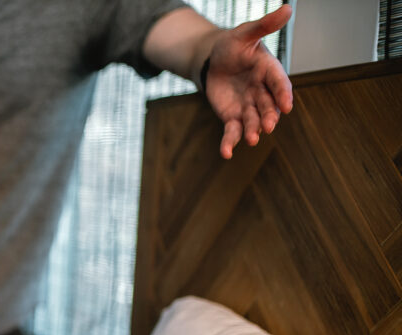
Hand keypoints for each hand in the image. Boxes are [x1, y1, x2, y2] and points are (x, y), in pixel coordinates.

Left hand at [205, 4, 293, 157]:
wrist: (213, 61)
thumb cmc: (233, 46)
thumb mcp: (245, 33)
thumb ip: (264, 25)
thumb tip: (288, 8)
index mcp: (268, 71)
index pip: (279, 83)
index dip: (283, 94)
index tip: (287, 105)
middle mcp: (262, 91)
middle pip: (268, 106)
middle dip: (269, 116)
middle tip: (269, 125)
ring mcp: (248, 106)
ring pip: (252, 121)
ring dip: (252, 130)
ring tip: (251, 140)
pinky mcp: (233, 116)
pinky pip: (232, 131)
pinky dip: (229, 142)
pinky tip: (225, 153)